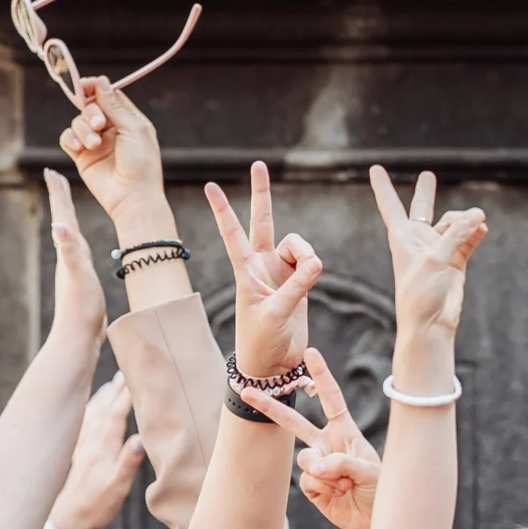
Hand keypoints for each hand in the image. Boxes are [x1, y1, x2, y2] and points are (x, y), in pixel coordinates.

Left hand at [42, 170, 108, 346]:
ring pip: (69, 237)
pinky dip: (77, 243)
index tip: (51, 170)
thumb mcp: (78, 275)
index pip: (63, 214)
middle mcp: (68, 257)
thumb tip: (58, 226)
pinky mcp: (80, 281)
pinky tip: (79, 249)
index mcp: (68, 250)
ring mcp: (73, 269)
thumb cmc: (80, 307)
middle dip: (61, 198)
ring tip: (67, 210)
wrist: (78, 337)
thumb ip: (69, 250)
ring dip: (68, 219)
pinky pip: (78, 254)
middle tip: (56, 177)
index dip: (59, 192)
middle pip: (64, 220)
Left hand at [46, 374, 146, 528]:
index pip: (116, 414)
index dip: (127, 395)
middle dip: (117, 388)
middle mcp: (90, 440)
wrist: (67, 519)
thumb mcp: (117, 488)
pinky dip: (93, 406)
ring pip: (94, 411)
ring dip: (105, 394)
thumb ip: (128, 462)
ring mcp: (82, 444)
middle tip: (129, 368)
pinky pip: (86, 420)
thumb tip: (141, 438)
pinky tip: (96, 403)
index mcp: (102, 447)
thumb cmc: (95, 506)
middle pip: (105, 407)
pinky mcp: (78, 450)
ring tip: (115, 380)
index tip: (138, 376)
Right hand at [57, 77, 166, 231]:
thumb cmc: (141, 164)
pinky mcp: (82, 157)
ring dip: (83, 129)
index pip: (108, 95)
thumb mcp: (133, 129)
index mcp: (128, 120)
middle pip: (90, 106)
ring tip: (94, 145)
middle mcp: (111, 129)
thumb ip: (114, 105)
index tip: (85, 84)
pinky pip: (67, 139)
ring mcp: (95, 143)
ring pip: (77, 122)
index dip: (95, 88)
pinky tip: (80, 147)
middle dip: (91, 112)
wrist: (132, 198)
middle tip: (100, 125)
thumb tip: (101, 82)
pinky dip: (70, 139)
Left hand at [207, 163, 318, 379]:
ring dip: (307, 253)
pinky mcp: (297, 281)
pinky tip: (313, 277)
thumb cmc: (262, 341)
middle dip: (261, 195)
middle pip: (263, 222)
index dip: (223, 209)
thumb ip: (297, 287)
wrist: (273, 363)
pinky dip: (313, 265)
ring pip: (298, 244)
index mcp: (245, 271)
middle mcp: (261, 265)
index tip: (209, 185)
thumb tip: (317, 263)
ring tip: (312, 272)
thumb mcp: (275, 314)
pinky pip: (309, 261)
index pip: (232, 234)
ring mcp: (279, 271)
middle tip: (258, 165)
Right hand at [236, 347, 378, 528]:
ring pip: (305, 459)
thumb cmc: (381, 489)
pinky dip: (322, 488)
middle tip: (248, 392)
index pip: (331, 398)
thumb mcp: (370, 470)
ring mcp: (318, 465)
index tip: (310, 353)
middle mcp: (328, 444)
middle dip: (271, 406)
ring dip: (324, 472)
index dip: (321, 376)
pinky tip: (336, 495)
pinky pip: (306, 481)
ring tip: (343, 484)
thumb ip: (342, 462)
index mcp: (345, 432)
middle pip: (294, 421)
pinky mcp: (312, 486)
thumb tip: (315, 466)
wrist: (375, 521)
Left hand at [371, 166, 486, 334]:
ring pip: (455, 223)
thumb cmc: (419, 295)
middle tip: (428, 175)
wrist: (431, 324)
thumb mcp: (435, 260)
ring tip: (478, 220)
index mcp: (402, 237)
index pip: (391, 205)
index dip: (383, 186)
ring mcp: (438, 250)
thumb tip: (478, 215)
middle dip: (426, 192)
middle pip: (423, 208)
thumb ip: (456, 235)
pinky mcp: (456, 261)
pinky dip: (475, 232)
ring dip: (466, 220)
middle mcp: (419, 240)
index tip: (374, 168)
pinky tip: (482, 228)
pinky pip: (468, 238)